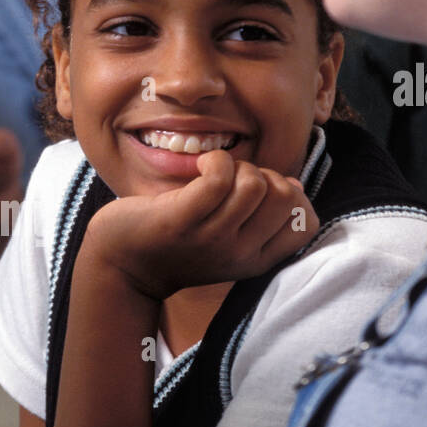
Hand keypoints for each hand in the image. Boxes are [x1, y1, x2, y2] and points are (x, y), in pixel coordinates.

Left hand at [85, 149, 318, 299]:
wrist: (121, 267)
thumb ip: (260, 220)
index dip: (291, 195)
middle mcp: (238, 253)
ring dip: (235, 165)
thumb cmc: (176, 244)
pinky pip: (220, 176)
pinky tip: (200, 166)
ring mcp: (211, 239)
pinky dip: (214, 159)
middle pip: (284, 195)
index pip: (305, 223)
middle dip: (263, 174)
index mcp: (255, 260)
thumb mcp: (228, 241)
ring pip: (255, 183)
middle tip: (231, 180)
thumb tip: (294, 186)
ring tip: (211, 173)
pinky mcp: (181, 221)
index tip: (259, 192)